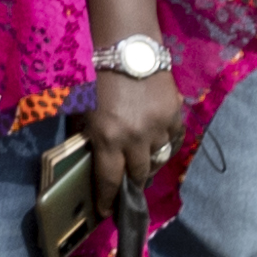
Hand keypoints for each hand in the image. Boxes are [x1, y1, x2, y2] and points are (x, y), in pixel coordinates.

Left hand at [86, 62, 183, 212]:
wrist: (126, 44)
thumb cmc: (94, 74)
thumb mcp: (81, 109)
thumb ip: (87, 136)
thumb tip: (91, 160)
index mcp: (107, 137)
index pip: (109, 180)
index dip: (107, 200)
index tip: (106, 212)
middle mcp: (135, 138)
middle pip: (138, 174)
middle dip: (130, 183)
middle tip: (126, 186)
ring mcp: (159, 126)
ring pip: (158, 159)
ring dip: (148, 163)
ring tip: (141, 163)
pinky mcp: (175, 113)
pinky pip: (173, 140)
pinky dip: (165, 144)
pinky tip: (158, 143)